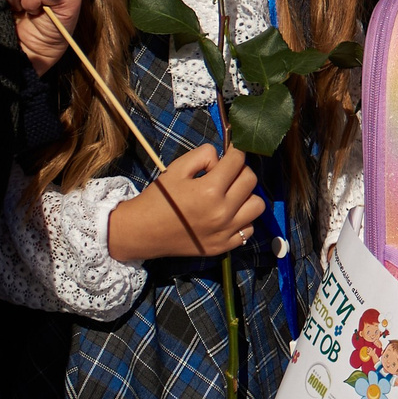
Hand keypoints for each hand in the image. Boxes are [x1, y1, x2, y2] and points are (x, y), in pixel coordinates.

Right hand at [104, 144, 265, 261]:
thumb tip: (223, 157)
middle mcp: (222, 212)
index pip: (238, 161)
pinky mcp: (224, 246)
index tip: (232, 152)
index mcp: (209, 190)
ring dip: (247, 196)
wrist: (140, 231)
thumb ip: (203, 155)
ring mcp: (225, 231)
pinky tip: (228, 215)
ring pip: (257, 205)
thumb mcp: (176, 168)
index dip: (236, 152)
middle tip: (226, 174)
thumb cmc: (158, 198)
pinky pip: (249, 228)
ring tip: (230, 195)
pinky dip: (243, 219)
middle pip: (251, 180)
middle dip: (241, 171)